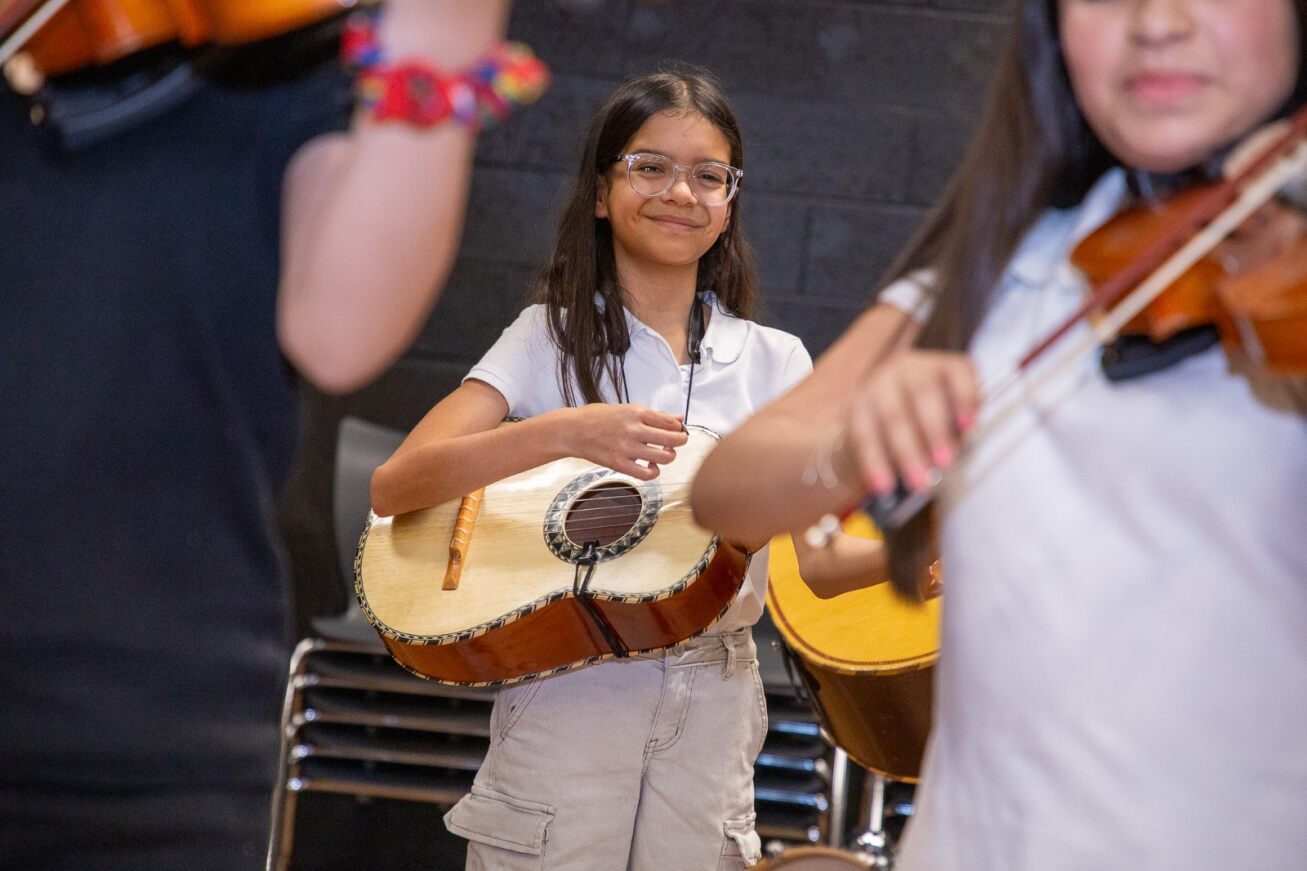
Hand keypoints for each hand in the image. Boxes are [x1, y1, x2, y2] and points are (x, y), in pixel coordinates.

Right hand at [564, 404, 687, 479]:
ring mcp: (627, 448)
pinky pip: (647, 474)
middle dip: (681, 441)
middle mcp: (634, 430)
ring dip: (669, 456)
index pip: (670, 422)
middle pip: (672, 439)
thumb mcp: (627, 409)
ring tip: (663, 453)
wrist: (573, 430)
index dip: (679, 428)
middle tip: (678, 442)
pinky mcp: (619, 464)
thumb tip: (678, 418)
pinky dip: (654, 472)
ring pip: (664, 457)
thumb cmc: (598, 417)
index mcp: (637, 413)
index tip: (678, 430)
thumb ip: (654, 415)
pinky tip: (650, 466)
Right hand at [841, 350, 977, 495]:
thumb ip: (957, 428)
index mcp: (939, 367)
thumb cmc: (925, 424)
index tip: (969, 425)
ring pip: (892, 417)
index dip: (965, 396)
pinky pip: (864, 436)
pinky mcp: (854, 407)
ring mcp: (878, 385)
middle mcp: (907, 368)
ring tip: (919, 483)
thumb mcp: (949, 421)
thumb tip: (957, 444)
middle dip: (935, 430)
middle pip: (922, 393)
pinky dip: (875, 463)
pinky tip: (884, 485)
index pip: (957, 371)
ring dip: (907, 453)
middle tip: (945, 463)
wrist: (878, 426)